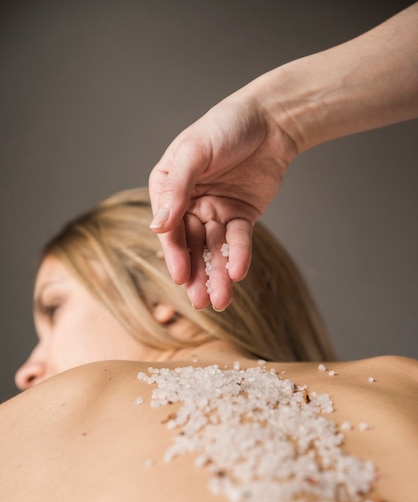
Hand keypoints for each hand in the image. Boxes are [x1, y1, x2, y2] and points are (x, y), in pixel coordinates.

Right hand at [149, 94, 296, 310]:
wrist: (272, 119)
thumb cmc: (226, 125)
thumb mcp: (194, 151)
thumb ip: (176, 188)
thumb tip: (157, 225)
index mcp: (170, 187)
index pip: (170, 227)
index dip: (175, 254)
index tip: (181, 278)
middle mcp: (190, 203)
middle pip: (191, 244)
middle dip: (196, 273)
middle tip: (201, 302)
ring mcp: (215, 211)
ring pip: (213, 249)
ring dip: (216, 274)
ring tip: (220, 301)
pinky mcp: (241, 216)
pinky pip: (238, 241)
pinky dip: (238, 256)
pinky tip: (238, 273)